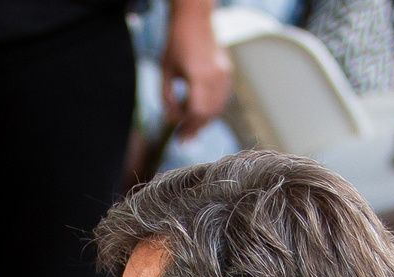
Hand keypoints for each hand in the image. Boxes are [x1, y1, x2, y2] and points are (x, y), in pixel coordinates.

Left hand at [162, 0, 232, 139]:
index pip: (196, 111)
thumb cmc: (176, 43)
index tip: (178, 137)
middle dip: (195, 128)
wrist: (195, 19)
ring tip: (191, 129)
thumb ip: (167, 98)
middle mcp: (216, 76)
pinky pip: (223, 98)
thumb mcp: (165, 72)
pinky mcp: (228, 72)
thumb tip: (172, 119)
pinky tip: (201, 114)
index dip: (187, 127)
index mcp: (199, 76)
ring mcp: (225, 74)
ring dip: (205, 121)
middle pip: (208, 113)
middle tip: (184, 140)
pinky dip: (213, 109)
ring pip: (218, 108)